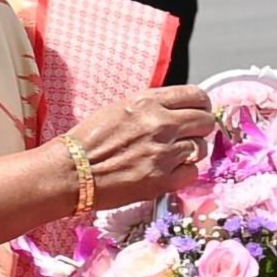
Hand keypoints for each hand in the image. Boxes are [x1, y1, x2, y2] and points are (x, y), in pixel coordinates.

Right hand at [65, 84, 215, 208]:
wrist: (70, 172)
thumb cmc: (89, 140)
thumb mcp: (120, 108)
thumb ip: (152, 107)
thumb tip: (178, 110)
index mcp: (148, 102)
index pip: (196, 96)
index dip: (201, 105)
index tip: (199, 111)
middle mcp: (160, 124)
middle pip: (206, 121)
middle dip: (200, 128)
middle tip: (190, 135)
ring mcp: (163, 153)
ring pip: (201, 148)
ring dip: (192, 152)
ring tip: (172, 156)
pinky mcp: (162, 180)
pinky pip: (192, 173)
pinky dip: (184, 173)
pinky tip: (168, 171)